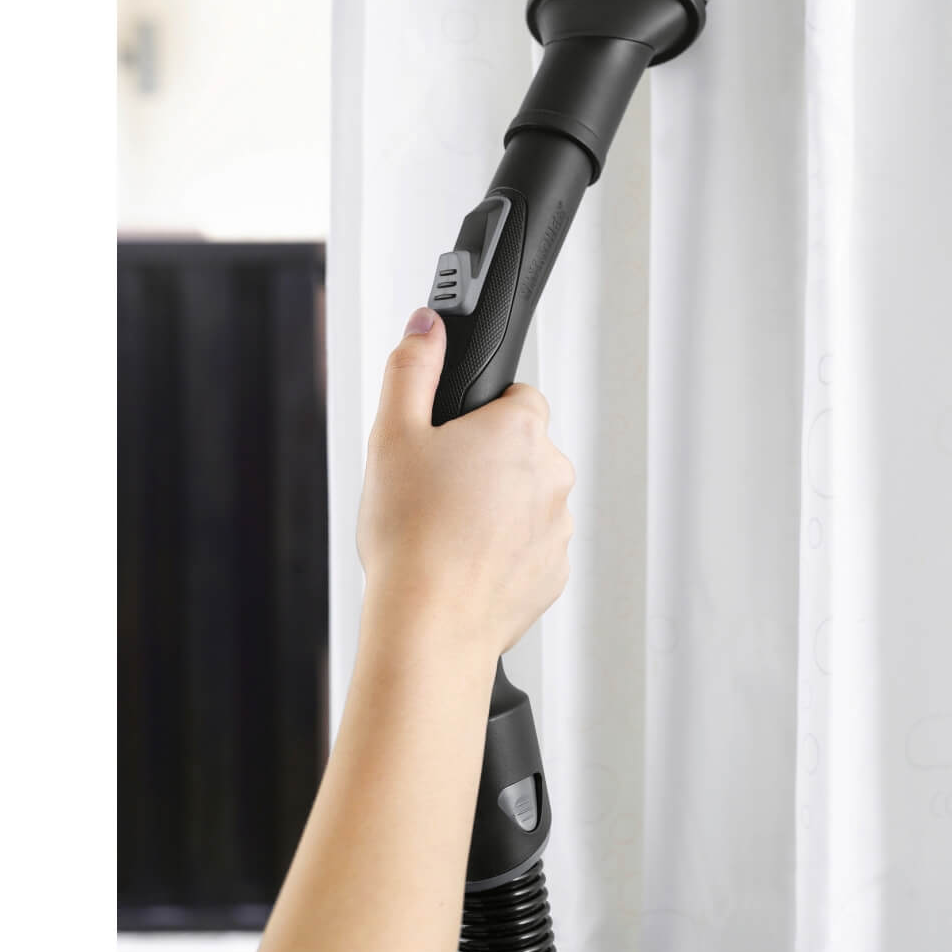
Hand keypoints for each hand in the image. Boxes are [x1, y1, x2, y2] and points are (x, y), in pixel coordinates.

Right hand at [356, 307, 575, 661]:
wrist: (429, 625)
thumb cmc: (411, 536)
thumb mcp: (392, 435)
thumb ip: (412, 369)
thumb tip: (427, 327)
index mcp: (519, 429)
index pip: (516, 397)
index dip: (478, 415)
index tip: (449, 440)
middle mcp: (552, 473)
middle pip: (522, 450)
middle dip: (486, 463)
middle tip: (437, 489)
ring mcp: (558, 526)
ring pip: (527, 500)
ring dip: (497, 509)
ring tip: (446, 533)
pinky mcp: (554, 573)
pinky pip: (530, 547)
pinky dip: (503, 552)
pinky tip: (464, 564)